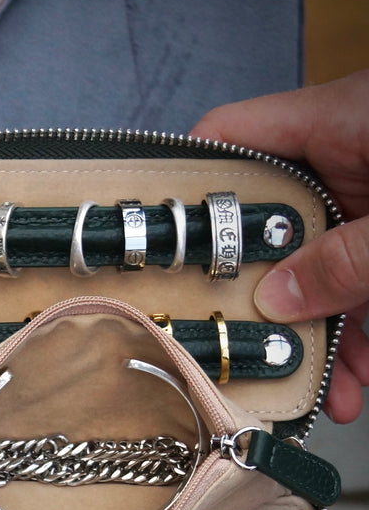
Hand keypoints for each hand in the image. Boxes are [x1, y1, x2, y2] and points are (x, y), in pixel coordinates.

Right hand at [192, 71, 368, 421]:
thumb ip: (347, 261)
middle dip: (265, 296)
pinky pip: (368, 283)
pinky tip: (367, 376)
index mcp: (341, 119)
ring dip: (322, 332)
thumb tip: (277, 300)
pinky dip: (367, 331)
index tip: (160, 249)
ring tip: (327, 389)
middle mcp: (352, 155)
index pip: (229, 138)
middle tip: (244, 346)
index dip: (184, 186)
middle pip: (272, 226)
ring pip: (322, 268)